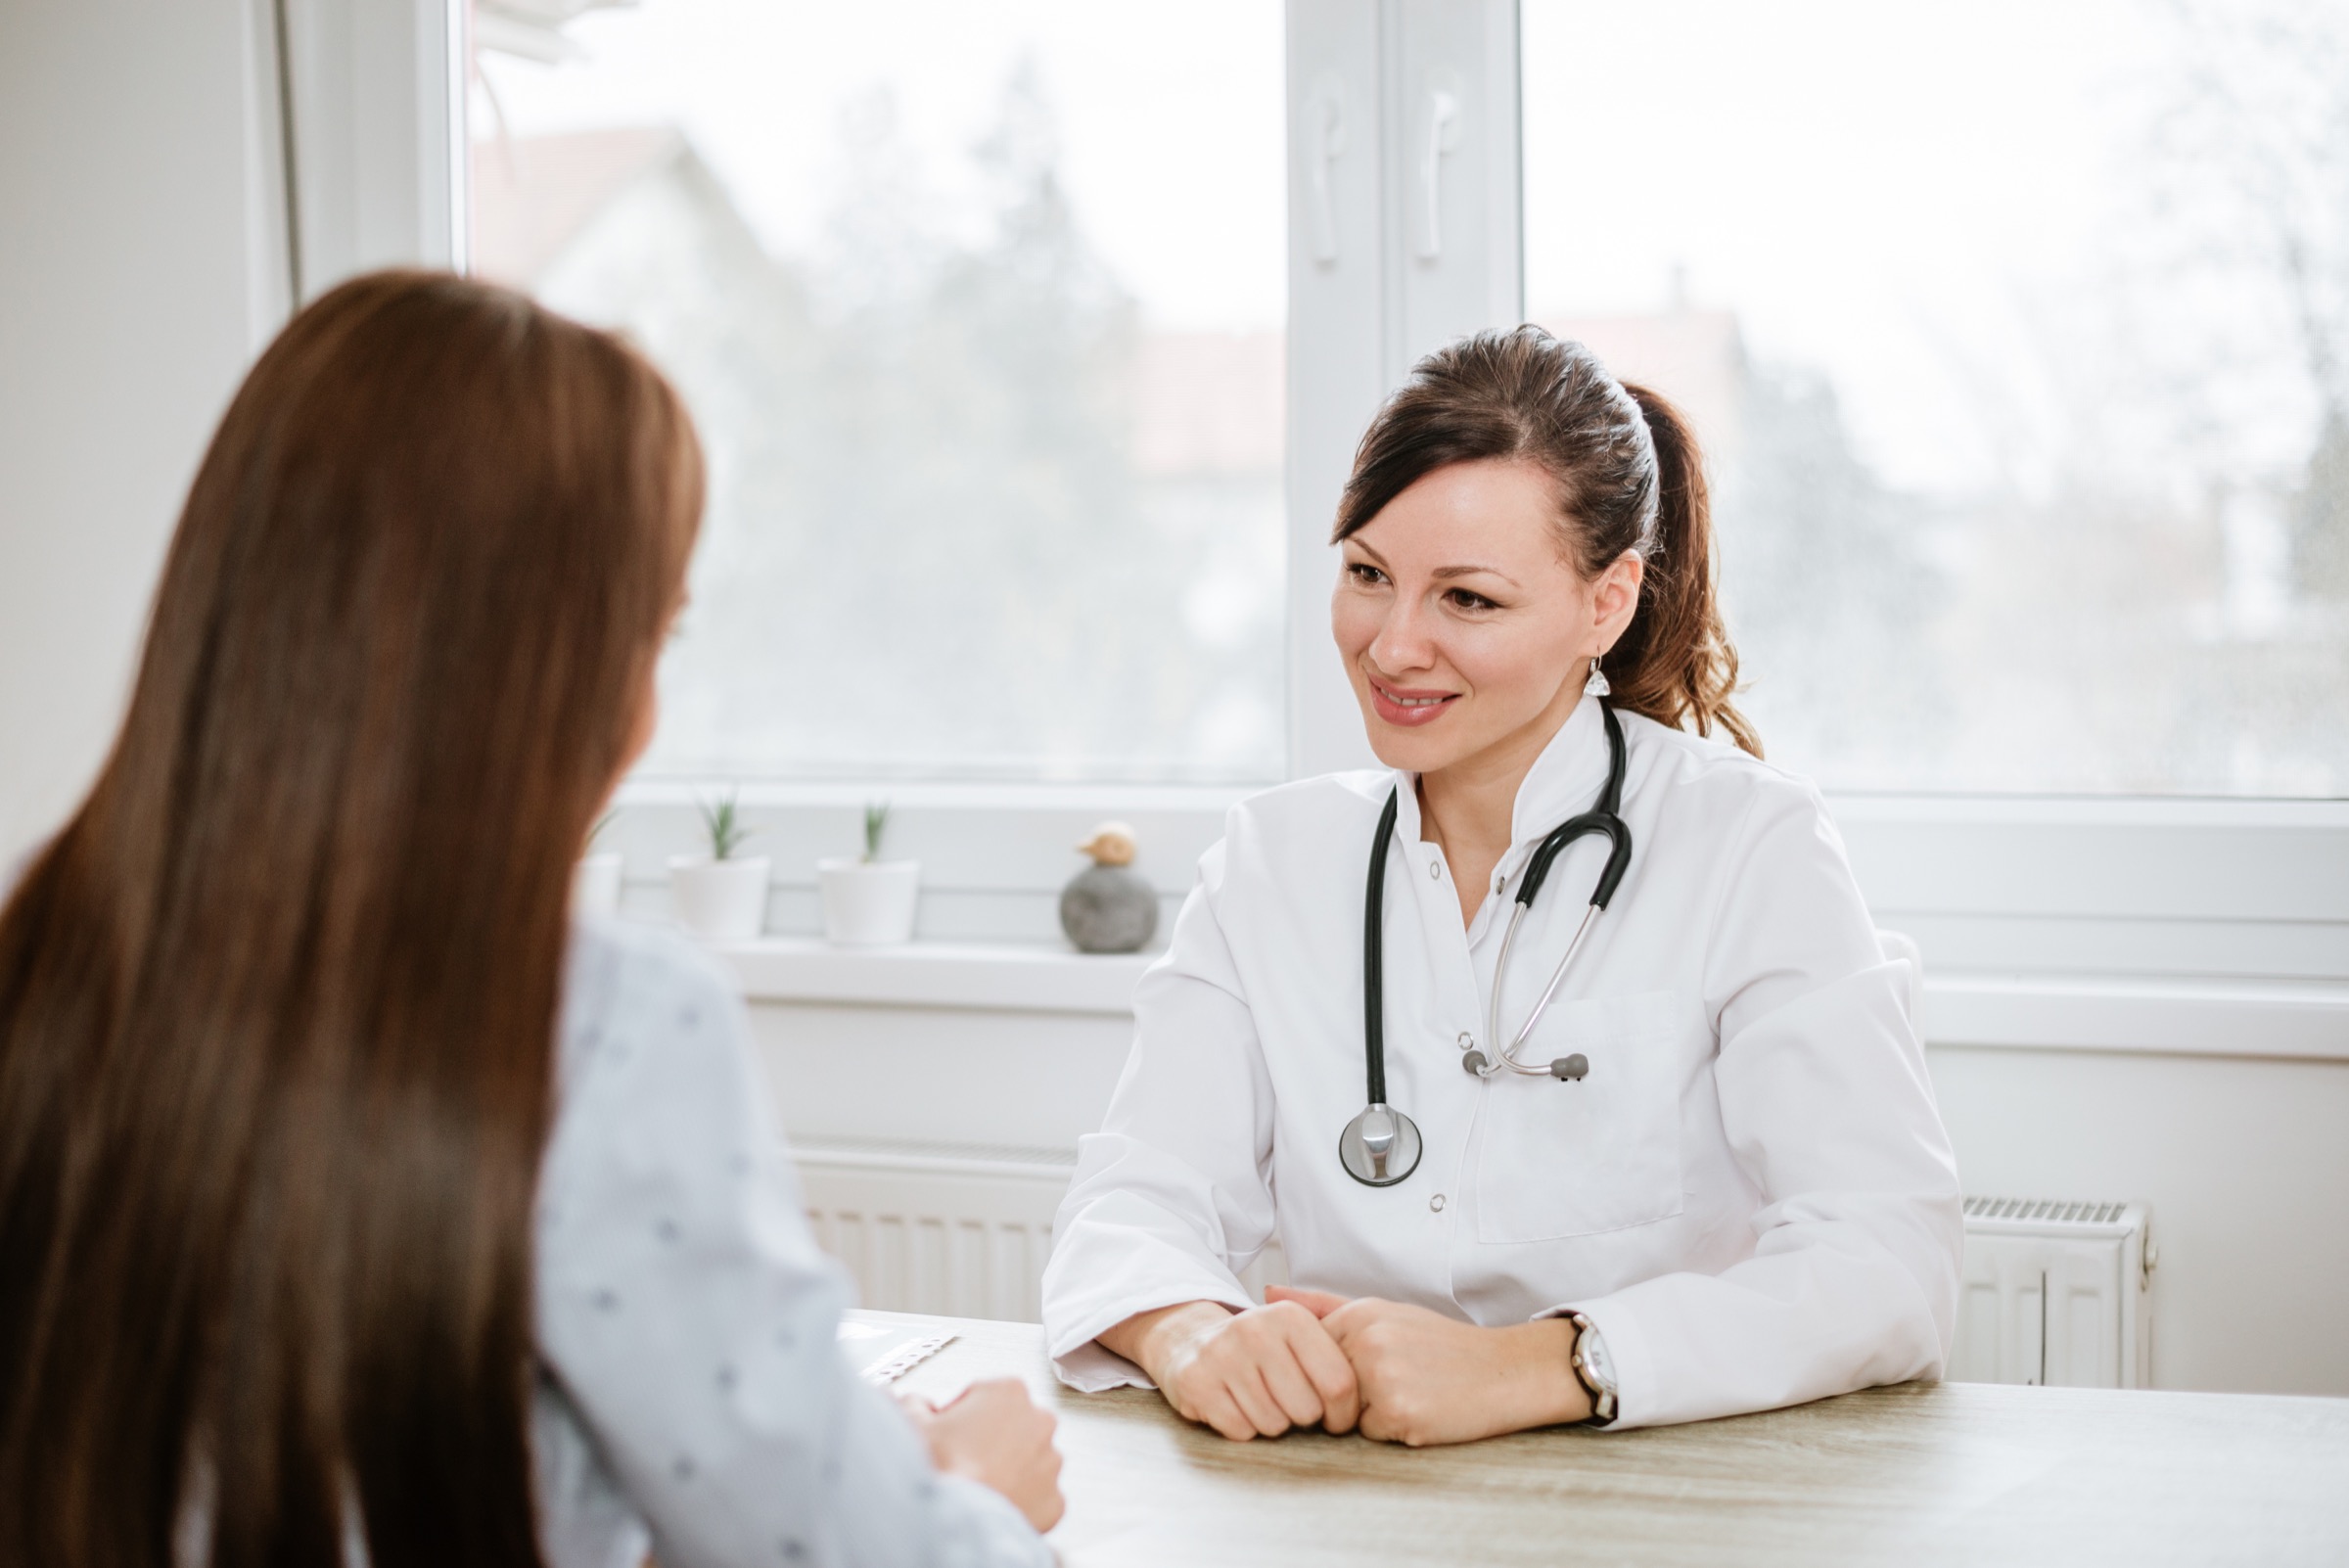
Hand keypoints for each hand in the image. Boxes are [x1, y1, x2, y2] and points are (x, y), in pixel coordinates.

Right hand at [907, 1377, 1065, 1532]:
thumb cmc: (941, 1469)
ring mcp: (1051, 1462)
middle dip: (990, 1440)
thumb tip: (916, 1404)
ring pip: (1029, 1461)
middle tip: (962, 1459)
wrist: (956, 1520)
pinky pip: (1037, 1497)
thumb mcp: (913, 1422)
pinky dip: (1019, 1501)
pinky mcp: (1055, 1500)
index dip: (960, 1415)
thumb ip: (915, 1402)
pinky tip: (993, 1503)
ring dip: (1008, 1469)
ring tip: (977, 1484)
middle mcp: (1040, 1421)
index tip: (948, 1431)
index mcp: (1009, 1391)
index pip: (983, 1395)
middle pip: (1011, 1426)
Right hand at [1096, 1298, 1361, 1439]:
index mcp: (1290, 1317)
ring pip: (1273, 1424)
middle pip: (1306, 1410)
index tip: (1335, 1419)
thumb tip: (1376, 1390)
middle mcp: (1256, 1329)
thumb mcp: (1297, 1333)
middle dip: (1302, 1418)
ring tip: (1259, 1400)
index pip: (1340, 1383)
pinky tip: (1234, 1405)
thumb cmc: (1259, 1347)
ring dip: (1270, 1423)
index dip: (1343, 1413)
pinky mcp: (1198, 1382)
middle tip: (1287, 1404)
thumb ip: (1337, 1353)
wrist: (1189, 1340)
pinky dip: (1242, 1428)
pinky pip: (1240, 1430)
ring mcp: (1223, 1355)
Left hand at [1268, 1287, 1589, 1446]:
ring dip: (1371, 1415)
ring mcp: (1381, 1375)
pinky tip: (1424, 1410)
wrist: (1506, 1371)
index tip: (1368, 1369)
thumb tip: (1269, 1292)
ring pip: (1344, 1415)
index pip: (1309, 1355)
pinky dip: (1394, 1431)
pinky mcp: (1399, 1411)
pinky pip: (1372, 1435)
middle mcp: (1366, 1340)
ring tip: (1412, 1393)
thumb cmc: (1444, 1347)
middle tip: (1398, 1382)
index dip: (1332, 1371)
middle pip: (1323, 1388)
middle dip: (1349, 1396)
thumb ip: (1323, 1305)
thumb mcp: (1386, 1313)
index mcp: (1360, 1314)